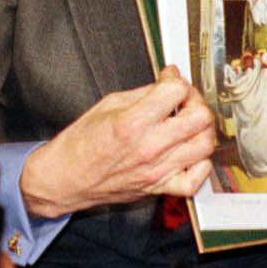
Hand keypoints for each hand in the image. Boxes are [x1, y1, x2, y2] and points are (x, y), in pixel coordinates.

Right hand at [19, 67, 216, 217]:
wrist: (62, 179)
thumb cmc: (79, 145)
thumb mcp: (107, 105)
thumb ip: (143, 93)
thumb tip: (168, 82)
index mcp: (132, 123)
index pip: (177, 91)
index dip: (176, 80)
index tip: (170, 79)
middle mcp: (149, 147)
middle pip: (201, 118)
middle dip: (196, 101)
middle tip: (183, 100)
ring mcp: (156, 170)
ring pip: (204, 145)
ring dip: (202, 130)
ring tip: (187, 124)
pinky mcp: (157, 188)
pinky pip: (195, 180)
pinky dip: (200, 166)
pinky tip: (190, 153)